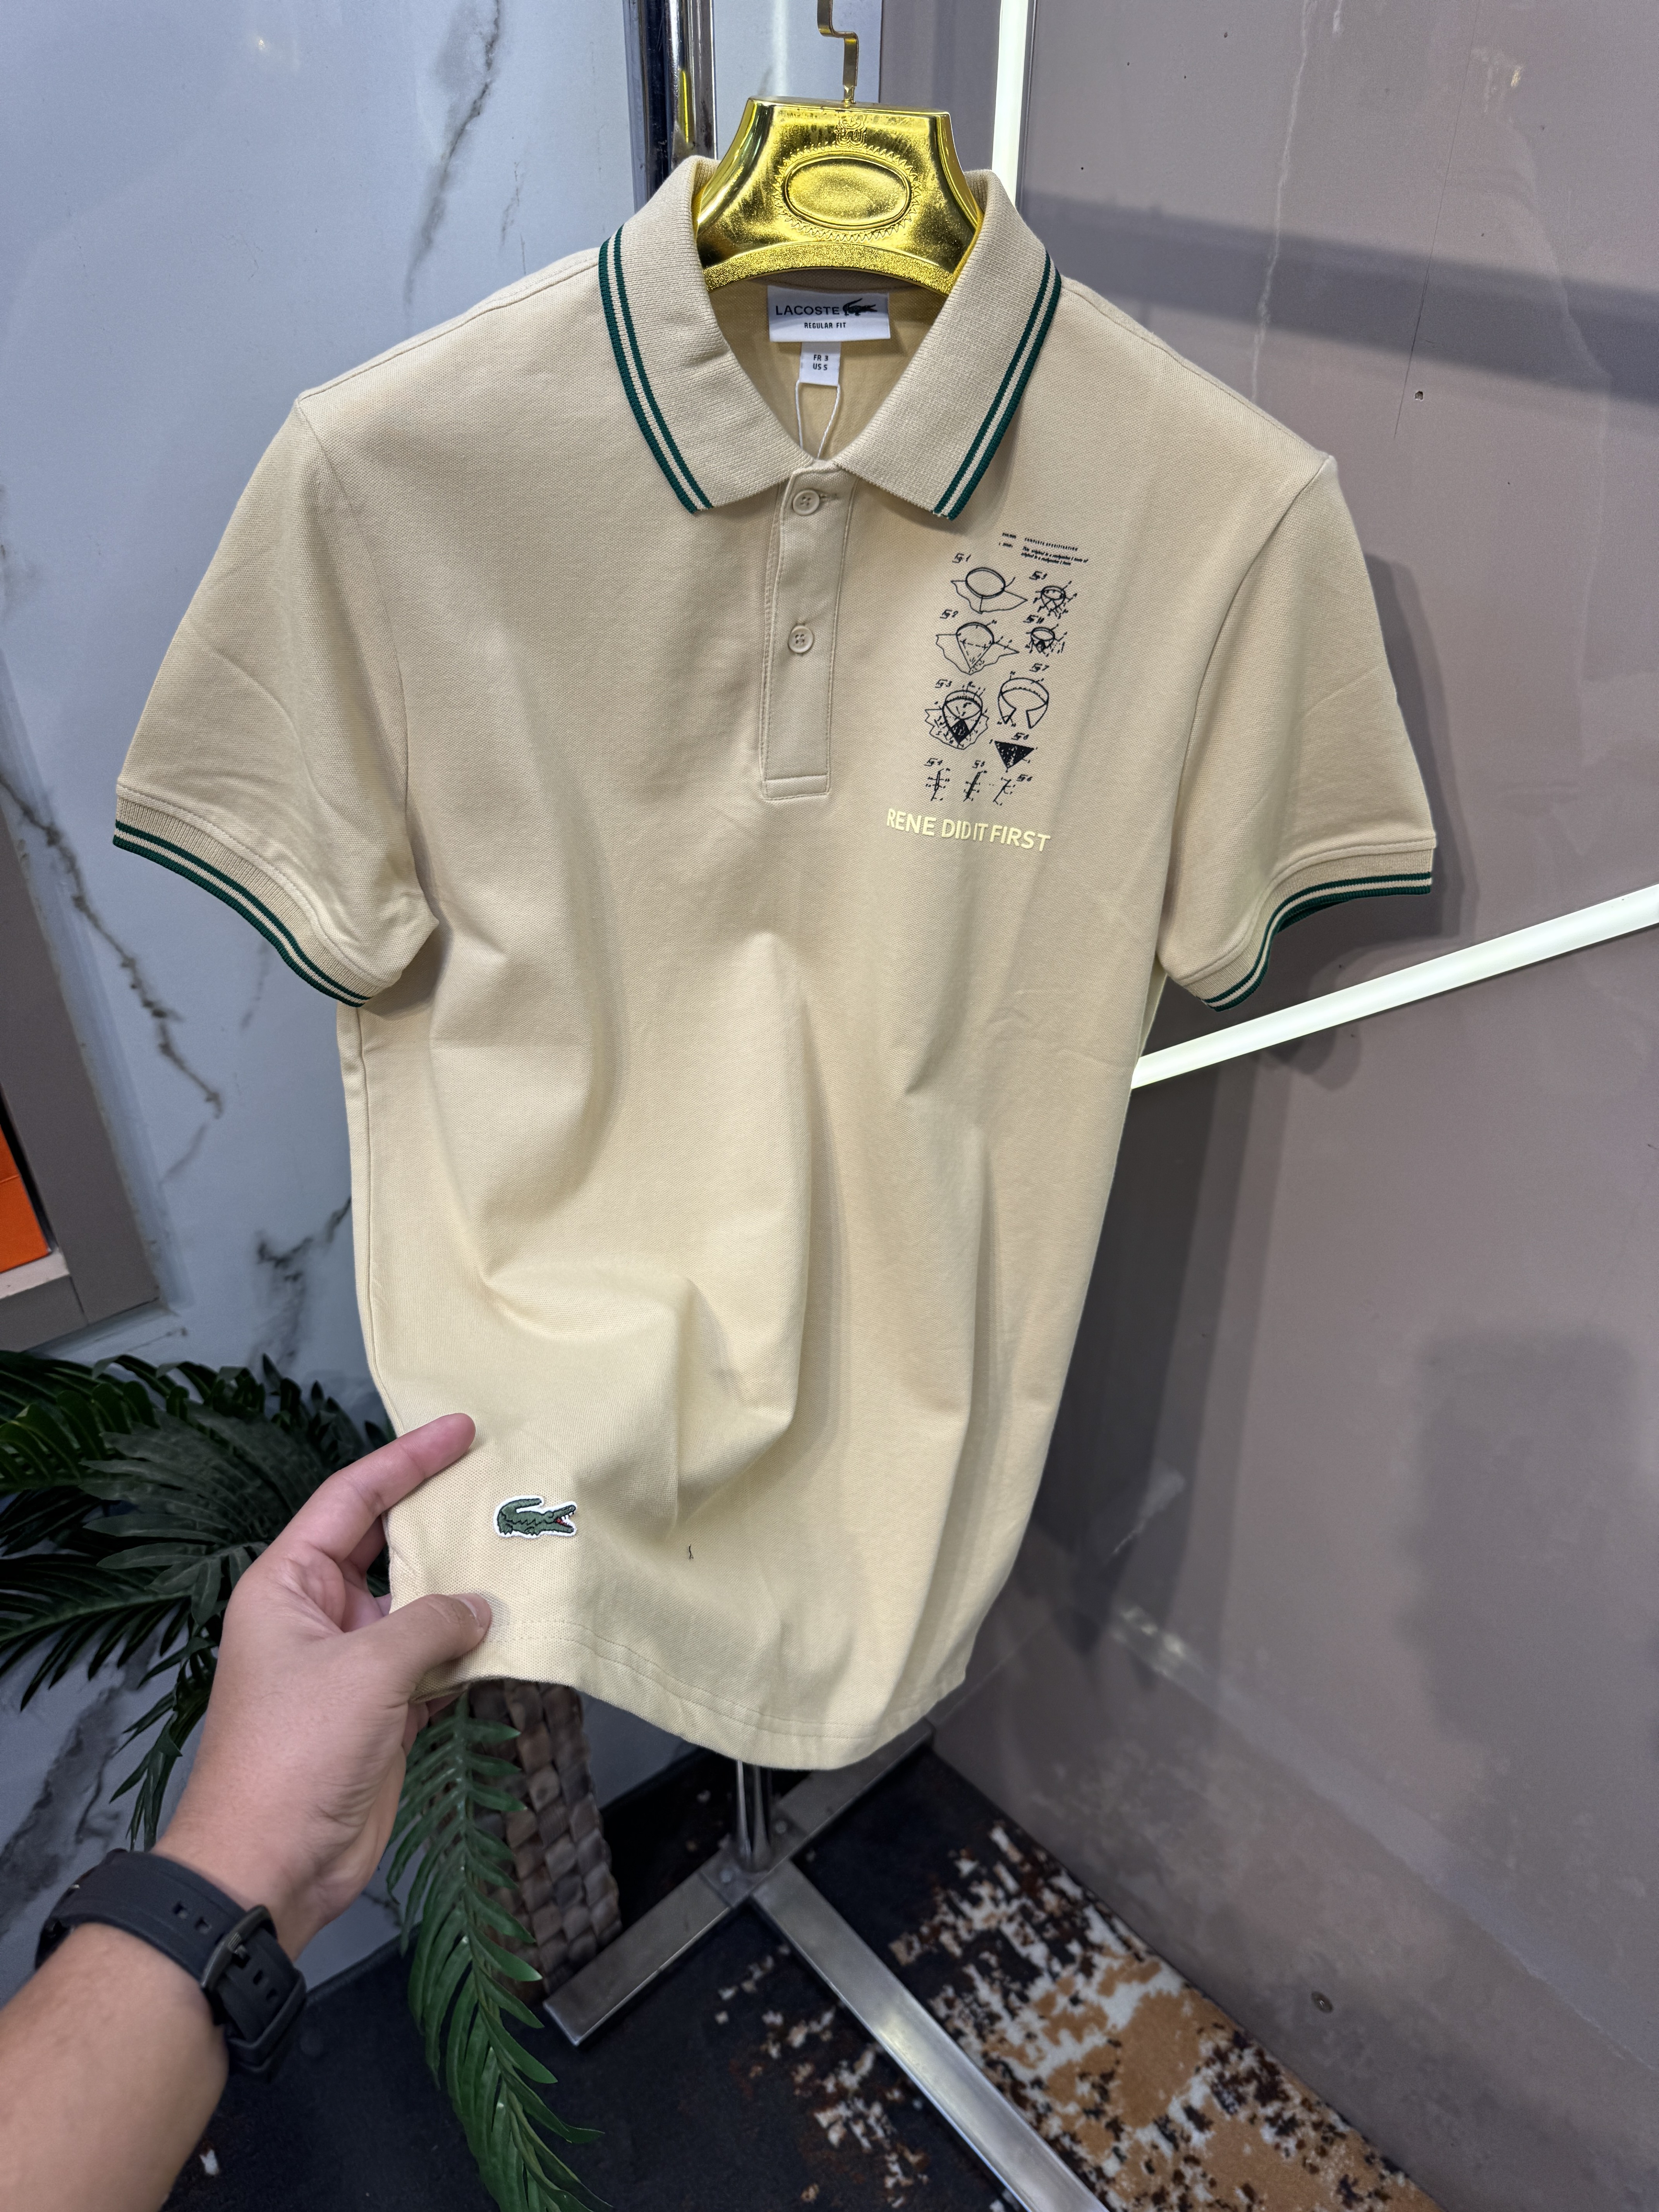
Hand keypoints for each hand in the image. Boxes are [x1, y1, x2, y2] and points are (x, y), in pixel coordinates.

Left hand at [155, 1414, 489, 1957]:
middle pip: (387, 1546)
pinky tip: (515, 1633)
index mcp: (289, 1585)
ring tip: (525, 1550)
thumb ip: (433, 1623)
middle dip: (441, 1518)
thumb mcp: (367, 1670)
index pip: (351, 1499)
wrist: (267, 1867)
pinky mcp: (380, 1713)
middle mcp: (318, 1616)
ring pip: (417, 1607)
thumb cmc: (296, 1753)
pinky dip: (470, 1650)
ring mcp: (351, 1666)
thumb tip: (483, 1606)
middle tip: (503, 1483)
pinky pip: (433, 1663)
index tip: (460, 1429)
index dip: (406, 1460)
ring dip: (465, 1588)